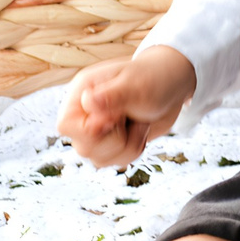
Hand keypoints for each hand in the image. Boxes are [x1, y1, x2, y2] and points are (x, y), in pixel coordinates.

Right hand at [59, 46, 197, 167]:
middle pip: (83, 148)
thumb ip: (112, 96)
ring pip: (98, 159)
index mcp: (82, 92)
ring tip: (140, 122)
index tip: (117, 117)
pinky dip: (132, 151)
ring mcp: (96, 130)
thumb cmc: (155, 78)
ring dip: (128, 146)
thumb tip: (88, 102)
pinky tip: (140, 131)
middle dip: (117, 139)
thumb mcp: (137, 85)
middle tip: (131, 117)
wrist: (173, 85)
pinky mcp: (110, 143)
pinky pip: (114, 162)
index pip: (66, 126)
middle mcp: (84, 113)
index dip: (92, 130)